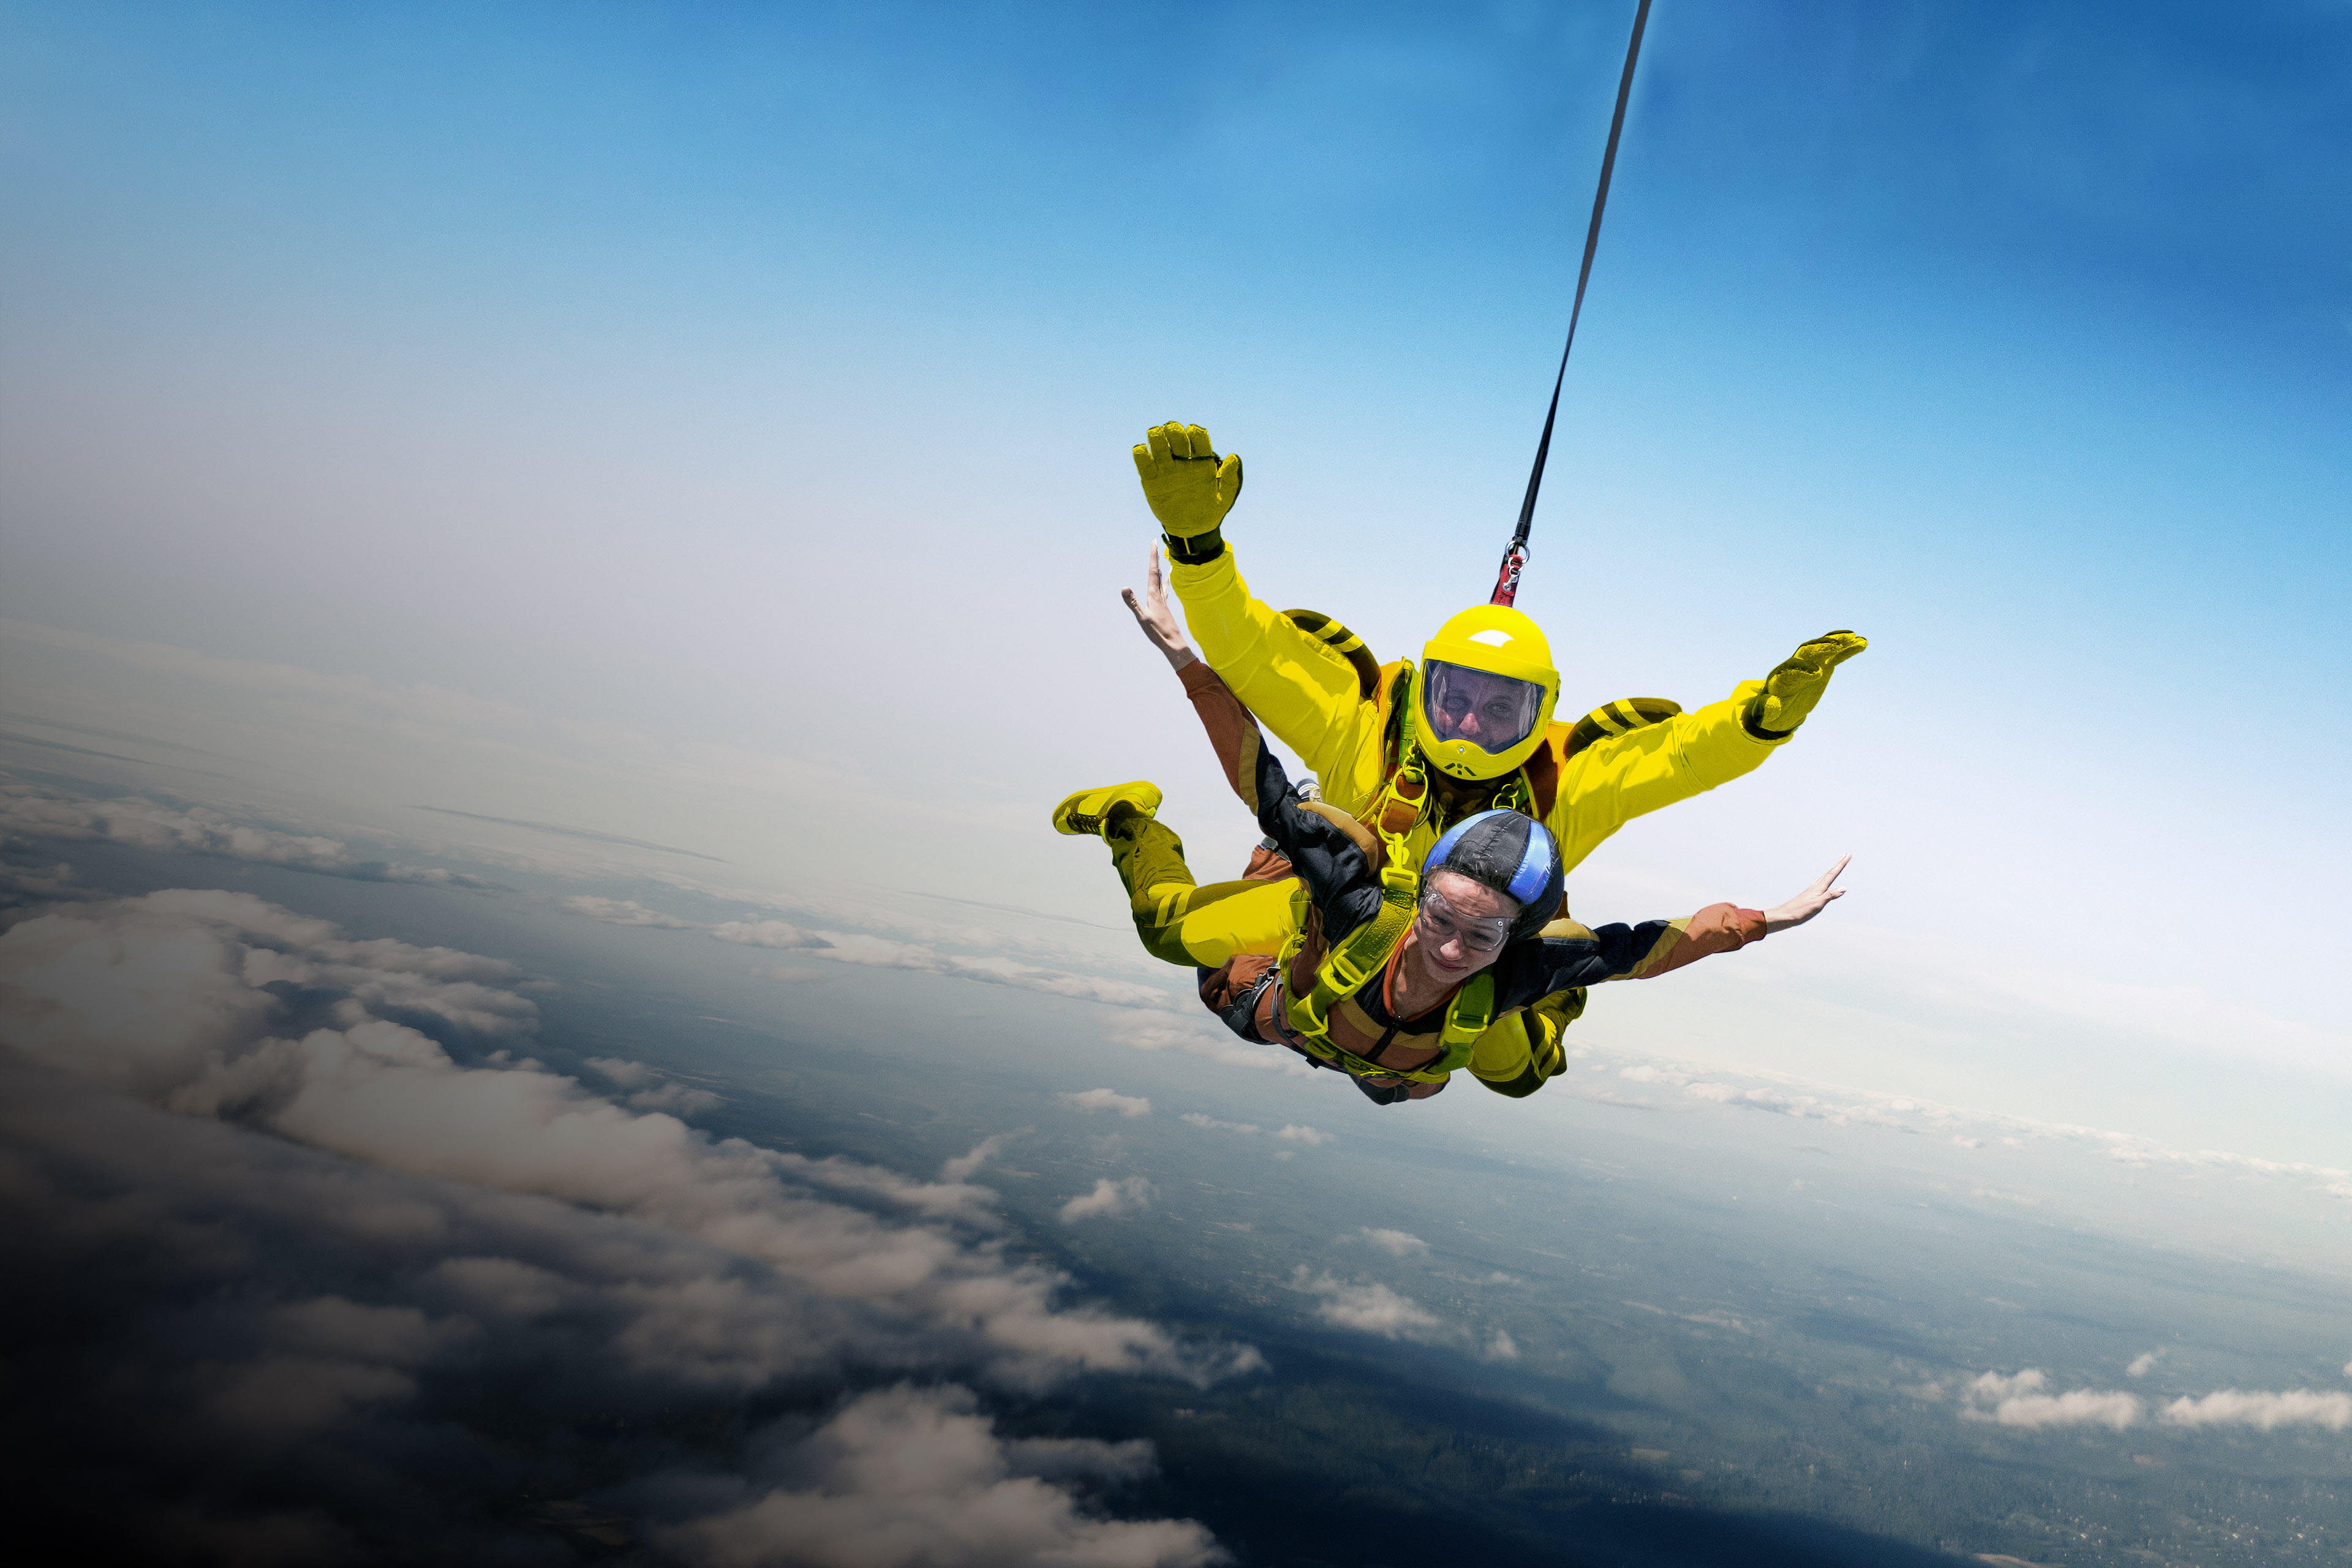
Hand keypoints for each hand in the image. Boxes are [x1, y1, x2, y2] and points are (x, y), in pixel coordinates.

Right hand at [1121, 545, 1197, 671]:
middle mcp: (1160, 595)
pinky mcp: (1164, 608)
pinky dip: (1165, 583)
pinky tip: (1167, 586)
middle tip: (1156, 544)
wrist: (1174, 643)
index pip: (1152, 571)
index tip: (1154, 542)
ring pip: (1163, 581)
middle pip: (1158, 572)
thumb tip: (1124, 587)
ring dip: (1162, 569)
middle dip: (1156, 558)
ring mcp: (1163, 602)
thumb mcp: (1142, 617)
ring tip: (1167, 563)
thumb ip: (1133, 602)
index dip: (1153, 556)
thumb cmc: (1158, 632)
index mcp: (1154, 595)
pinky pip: (1165, 591)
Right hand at [1132, 421, 1242, 538]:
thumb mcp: (1223, 497)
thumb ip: (1229, 479)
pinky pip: (1143, 463)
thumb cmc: (1210, 510)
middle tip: (1172, 429)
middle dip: (1175, 431)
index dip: (1196, 433)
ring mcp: (1166, 468)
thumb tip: (1234, 457)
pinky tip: (1140, 449)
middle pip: (1178, 439)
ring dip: (1156, 436)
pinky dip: (1140, 454)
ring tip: (1155, 433)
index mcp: (1202, 461)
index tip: (1193, 431)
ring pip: (1159, 446)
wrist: (1191, 528)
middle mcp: (1183, 460)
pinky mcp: (1150, 479)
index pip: (1199, 440)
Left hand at [1748, 630, 1867, 735]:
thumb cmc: (1771, 710)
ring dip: (1838, 642)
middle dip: (1821, 647)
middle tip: (1836, 644)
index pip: (1791, 670)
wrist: (1780, 705)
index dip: (1803, 670)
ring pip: (1823, 649)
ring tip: (1855, 638)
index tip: (1817, 674)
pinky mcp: (1822, 665)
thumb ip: (1767, 709)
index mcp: (1780, 678)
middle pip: (1806, 652)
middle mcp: (1794, 665)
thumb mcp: (1766, 712)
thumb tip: (1769, 706)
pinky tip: (1862, 642)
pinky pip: (1836, 655)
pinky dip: (1848, 649)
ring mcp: (1809, 663)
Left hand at [1763, 855, 1848, 934]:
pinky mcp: (1809, 895)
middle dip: (1838, 864)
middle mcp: (1815, 886)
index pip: (1833, 874)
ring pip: (1824, 876)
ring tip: (1837, 865)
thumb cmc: (1800, 911)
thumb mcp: (1818, 904)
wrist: (1784, 915)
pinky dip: (1826, 878)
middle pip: (1829, 872)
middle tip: (1845, 855)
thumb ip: (1830, 895)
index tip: (1848, 855)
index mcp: (1819, 888)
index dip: (1841, 864)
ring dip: (1832, 870)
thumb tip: (1844, 887)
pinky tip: (1824, 881)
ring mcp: (1811, 890)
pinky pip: (1821, 882)